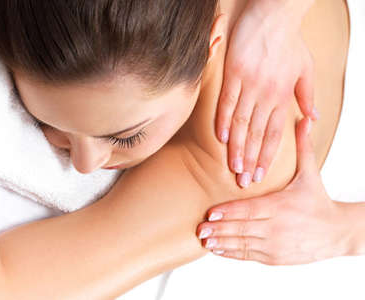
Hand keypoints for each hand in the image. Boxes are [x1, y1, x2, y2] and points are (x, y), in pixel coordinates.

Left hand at [197, 118, 347, 264]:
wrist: (337, 232)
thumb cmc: (319, 201)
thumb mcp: (311, 173)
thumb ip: (303, 146)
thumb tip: (305, 118)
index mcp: (280, 206)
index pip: (249, 209)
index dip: (228, 212)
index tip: (210, 214)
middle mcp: (276, 227)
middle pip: (242, 229)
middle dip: (219, 230)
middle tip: (200, 229)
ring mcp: (275, 245)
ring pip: (243, 245)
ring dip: (222, 243)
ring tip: (205, 241)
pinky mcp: (275, 258)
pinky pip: (249, 256)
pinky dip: (233, 253)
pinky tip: (218, 250)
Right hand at [217, 0, 317, 187]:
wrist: (275, 14)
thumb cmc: (290, 42)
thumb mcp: (306, 69)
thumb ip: (307, 96)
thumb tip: (313, 118)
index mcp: (282, 96)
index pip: (274, 134)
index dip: (267, 156)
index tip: (259, 174)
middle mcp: (266, 95)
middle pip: (257, 134)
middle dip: (250, 159)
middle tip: (243, 180)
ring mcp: (249, 84)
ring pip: (242, 122)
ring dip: (237, 147)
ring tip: (232, 166)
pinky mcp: (234, 73)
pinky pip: (227, 101)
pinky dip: (223, 120)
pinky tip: (221, 138)